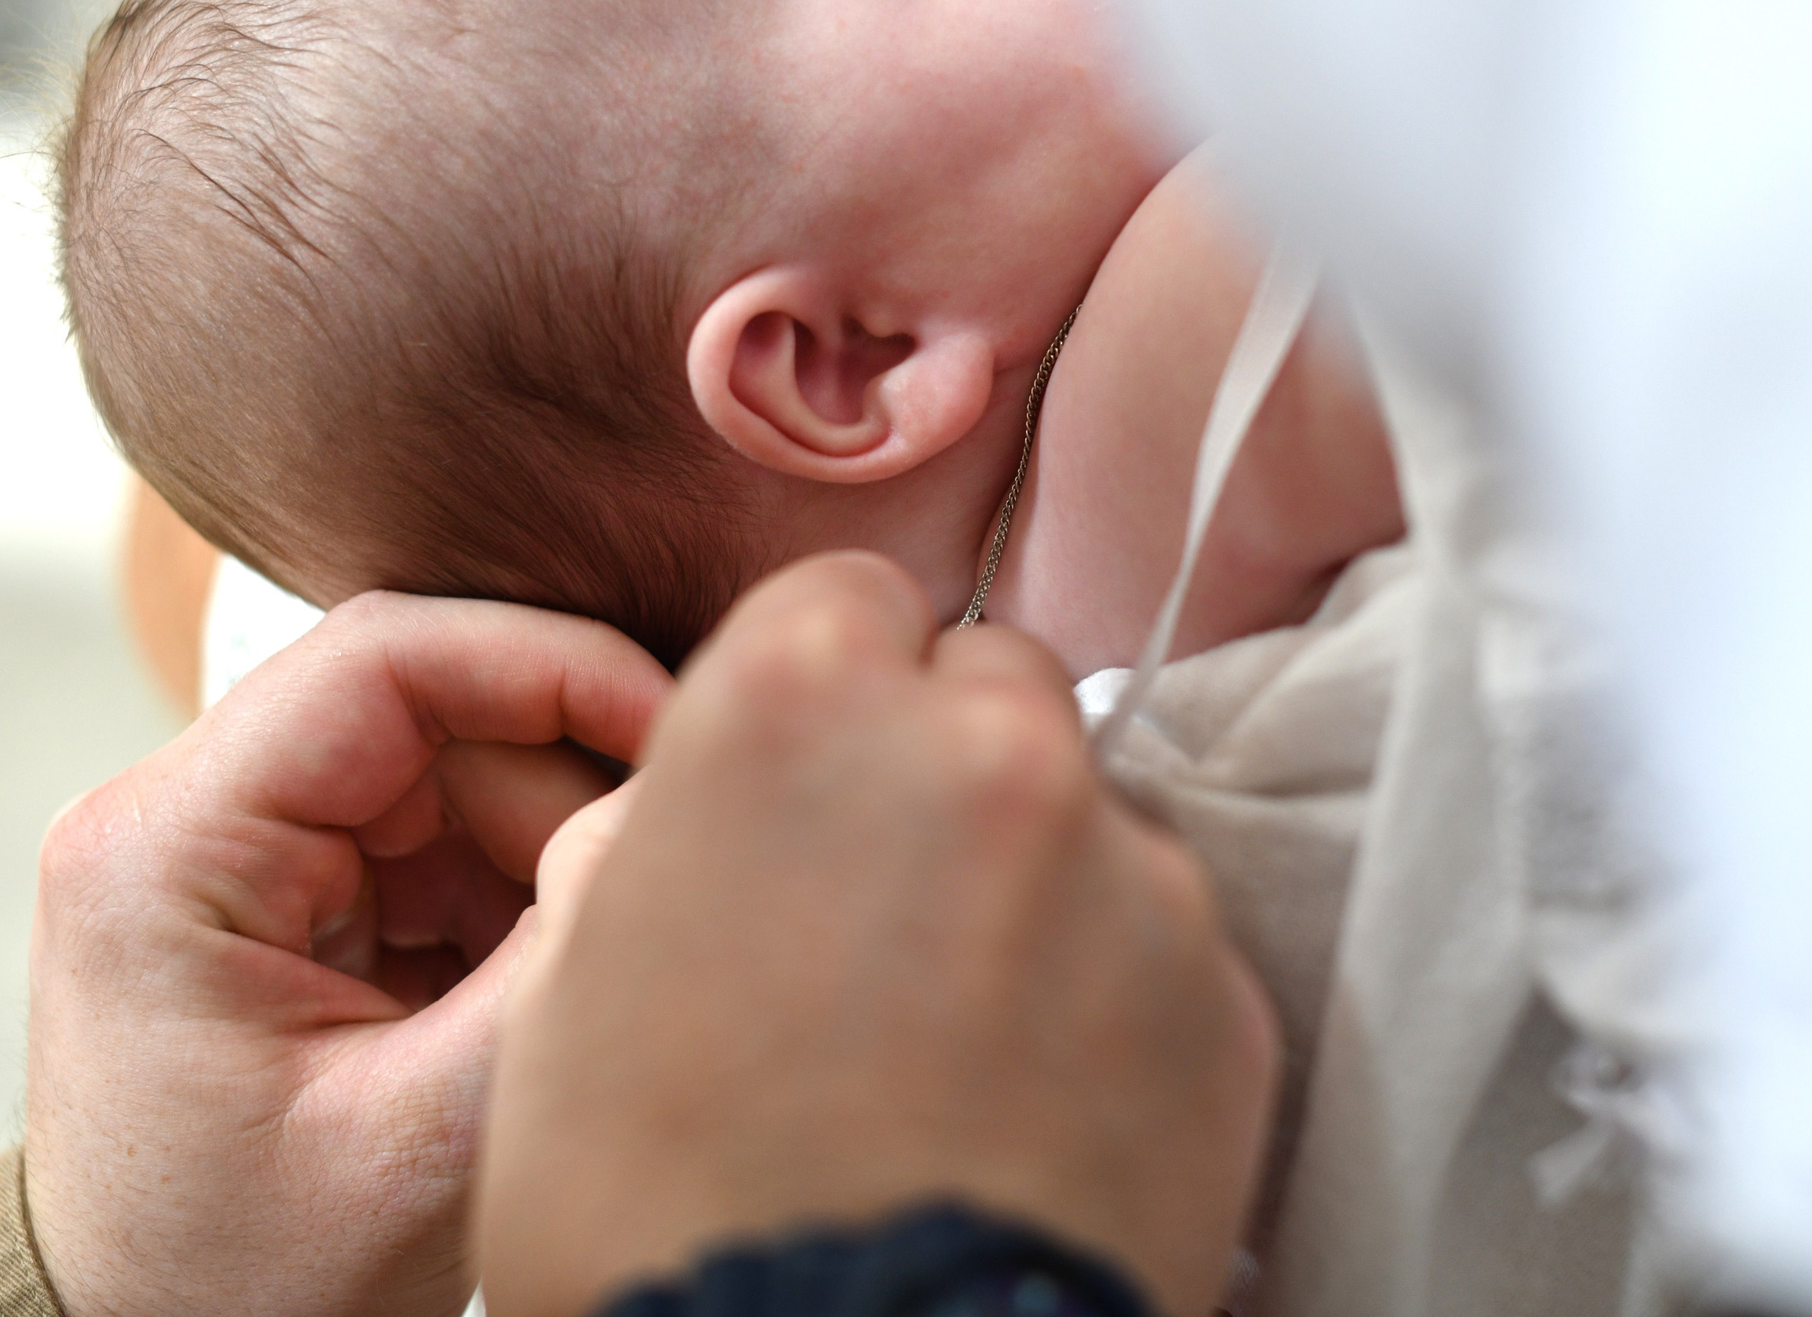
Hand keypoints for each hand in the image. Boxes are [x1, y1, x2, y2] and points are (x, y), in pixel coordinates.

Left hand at [23, 592, 671, 1316]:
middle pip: (440, 712)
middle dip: (566, 790)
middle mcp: (189, 817)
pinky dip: (524, 896)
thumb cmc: (237, 1285)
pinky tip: (532, 988)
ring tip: (565, 980)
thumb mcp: (418, 1144)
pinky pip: (454, 836)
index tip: (673, 731)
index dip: (553, 665)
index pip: (383, 660)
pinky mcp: (304, 893)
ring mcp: (249, 851)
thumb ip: (555, 965)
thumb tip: (675, 813)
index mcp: (167, 849)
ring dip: (549, 855)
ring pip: (466, 769)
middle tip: (640, 895)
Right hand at [478, 553, 1278, 1316]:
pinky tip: (1044, 1108)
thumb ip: (696, 825)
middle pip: (992, 686)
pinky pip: (1166, 947)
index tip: (820, 775)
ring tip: (969, 1044)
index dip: (830, 691)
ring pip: (1090, 819)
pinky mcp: (1226, 999)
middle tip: (894, 913)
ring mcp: (1130, 871)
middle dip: (948, 766)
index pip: (853, 599)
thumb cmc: (657, 1212)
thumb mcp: (585, 976)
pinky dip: (1120, 1000)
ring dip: (1042, 887)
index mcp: (801, 703)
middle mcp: (989, 748)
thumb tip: (766, 803)